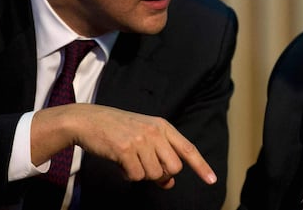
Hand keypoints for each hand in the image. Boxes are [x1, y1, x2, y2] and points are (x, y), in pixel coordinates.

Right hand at [31, 103, 216, 188]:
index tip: (212, 180)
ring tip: (129, 160)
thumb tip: (169, 183)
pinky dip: (127, 175)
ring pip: (154, 174)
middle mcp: (156, 132)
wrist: (90, 120)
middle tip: (145, 166)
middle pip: (173, 168)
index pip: (188, 149)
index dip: (201, 166)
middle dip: (161, 174)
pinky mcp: (125, 150)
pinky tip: (120, 163)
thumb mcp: (144, 138)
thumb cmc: (119, 131)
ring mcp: (141, 140)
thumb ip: (160, 157)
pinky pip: (135, 176)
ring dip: (141, 174)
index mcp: (164, 127)